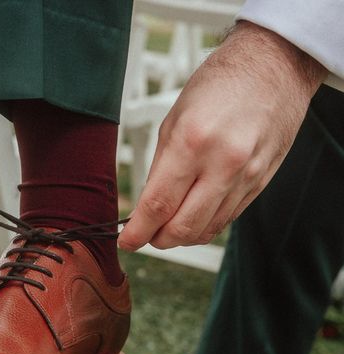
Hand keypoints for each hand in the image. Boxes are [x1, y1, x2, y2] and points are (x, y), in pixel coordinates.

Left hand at [118, 21, 326, 250]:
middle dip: (158, 240)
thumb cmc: (218, 85)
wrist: (274, 66)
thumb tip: (148, 206)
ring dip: (182, 237)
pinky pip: (228, 218)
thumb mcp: (174, 120)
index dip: (138, 231)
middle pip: (183, 228)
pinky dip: (206, 225)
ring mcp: (246, 176)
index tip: (126, 241)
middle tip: (146, 236)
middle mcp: (222, 164)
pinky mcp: (261, 182)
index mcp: (191, 143)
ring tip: (167, 228)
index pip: (158, 205)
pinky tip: (194, 217)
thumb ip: (161, 167)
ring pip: (207, 229)